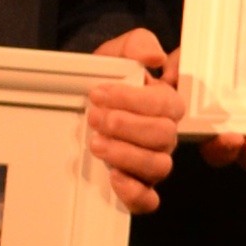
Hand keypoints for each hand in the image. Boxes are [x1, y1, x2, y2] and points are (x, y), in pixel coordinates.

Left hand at [83, 29, 189, 211]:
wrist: (79, 105)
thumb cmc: (102, 81)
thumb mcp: (115, 54)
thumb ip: (137, 45)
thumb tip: (154, 58)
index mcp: (164, 104)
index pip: (166, 105)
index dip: (134, 100)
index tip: (99, 93)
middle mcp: (163, 136)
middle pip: (165, 136)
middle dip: (127, 125)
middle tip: (95, 117)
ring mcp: (151, 163)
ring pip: (159, 165)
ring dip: (127, 154)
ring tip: (96, 142)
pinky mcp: (136, 188)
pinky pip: (149, 200)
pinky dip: (135, 192)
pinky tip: (114, 178)